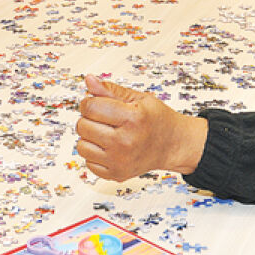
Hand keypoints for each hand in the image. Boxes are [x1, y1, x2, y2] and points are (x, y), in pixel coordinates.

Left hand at [75, 75, 206, 180]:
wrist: (173, 144)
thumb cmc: (156, 119)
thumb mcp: (138, 98)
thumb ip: (111, 90)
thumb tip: (89, 80)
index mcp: (132, 119)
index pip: (90, 107)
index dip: (89, 101)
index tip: (96, 102)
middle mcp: (126, 142)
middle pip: (83, 126)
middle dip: (89, 119)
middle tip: (106, 119)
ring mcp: (120, 161)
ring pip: (81, 146)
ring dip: (90, 137)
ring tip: (106, 133)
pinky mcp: (116, 174)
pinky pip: (88, 162)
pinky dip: (95, 154)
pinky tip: (109, 147)